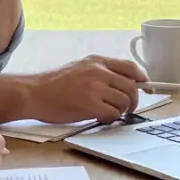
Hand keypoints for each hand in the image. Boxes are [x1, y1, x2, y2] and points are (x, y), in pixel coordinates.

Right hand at [21, 55, 147, 124]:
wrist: (33, 92)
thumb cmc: (54, 84)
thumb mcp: (79, 68)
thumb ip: (101, 73)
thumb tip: (123, 84)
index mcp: (97, 61)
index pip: (129, 67)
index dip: (141, 78)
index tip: (146, 87)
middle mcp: (98, 71)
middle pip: (131, 86)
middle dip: (133, 100)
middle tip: (128, 109)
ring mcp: (94, 87)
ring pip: (123, 101)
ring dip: (120, 111)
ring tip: (109, 113)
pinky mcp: (89, 104)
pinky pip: (113, 113)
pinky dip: (110, 118)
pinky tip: (100, 118)